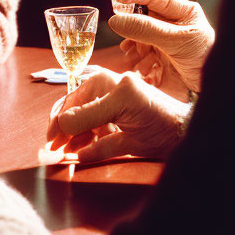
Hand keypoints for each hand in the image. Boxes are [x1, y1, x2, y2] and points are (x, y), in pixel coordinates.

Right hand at [46, 69, 187, 162]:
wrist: (183, 131)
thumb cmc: (158, 116)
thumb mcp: (120, 109)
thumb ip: (90, 116)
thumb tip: (61, 125)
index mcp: (104, 82)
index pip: (72, 100)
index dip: (59, 120)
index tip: (52, 140)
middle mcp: (105, 90)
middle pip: (74, 110)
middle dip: (62, 130)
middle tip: (53, 149)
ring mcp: (111, 106)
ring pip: (82, 121)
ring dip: (74, 137)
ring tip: (65, 152)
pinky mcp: (119, 124)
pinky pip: (96, 131)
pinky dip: (88, 141)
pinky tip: (82, 151)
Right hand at [109, 0, 213, 95]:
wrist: (207, 88)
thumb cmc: (201, 59)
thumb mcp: (174, 41)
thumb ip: (146, 29)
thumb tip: (116, 20)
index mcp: (183, 11)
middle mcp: (173, 22)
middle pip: (144, 14)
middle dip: (133, 23)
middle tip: (123, 29)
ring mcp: (165, 38)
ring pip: (139, 33)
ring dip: (134, 43)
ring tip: (135, 53)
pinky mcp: (159, 54)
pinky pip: (141, 50)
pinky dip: (136, 56)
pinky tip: (139, 63)